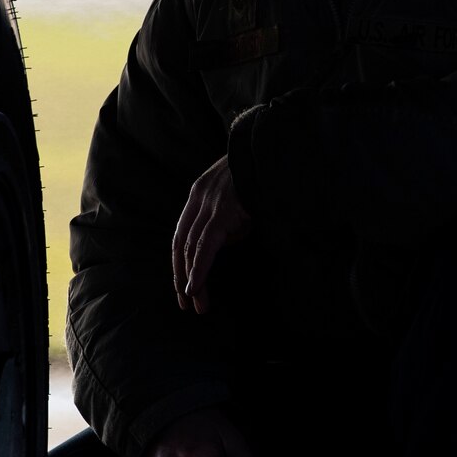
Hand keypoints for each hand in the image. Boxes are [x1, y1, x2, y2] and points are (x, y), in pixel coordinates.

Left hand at [172, 155, 251, 313]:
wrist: (277, 152)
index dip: (180, 261)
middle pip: (180, 243)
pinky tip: (194, 288)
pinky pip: (205, 247)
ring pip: (190, 249)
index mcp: (200, 193)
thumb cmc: (264, 176)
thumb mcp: (240, 197)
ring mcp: (209, 204)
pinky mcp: (222, 212)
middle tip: (185, 302)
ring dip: (190, 279)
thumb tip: (227, 240)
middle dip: (180, 275)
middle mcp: (199, 198)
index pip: (182, 233)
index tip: (184, 284)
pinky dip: (198, 270)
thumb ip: (229, 219)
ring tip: (195, 304)